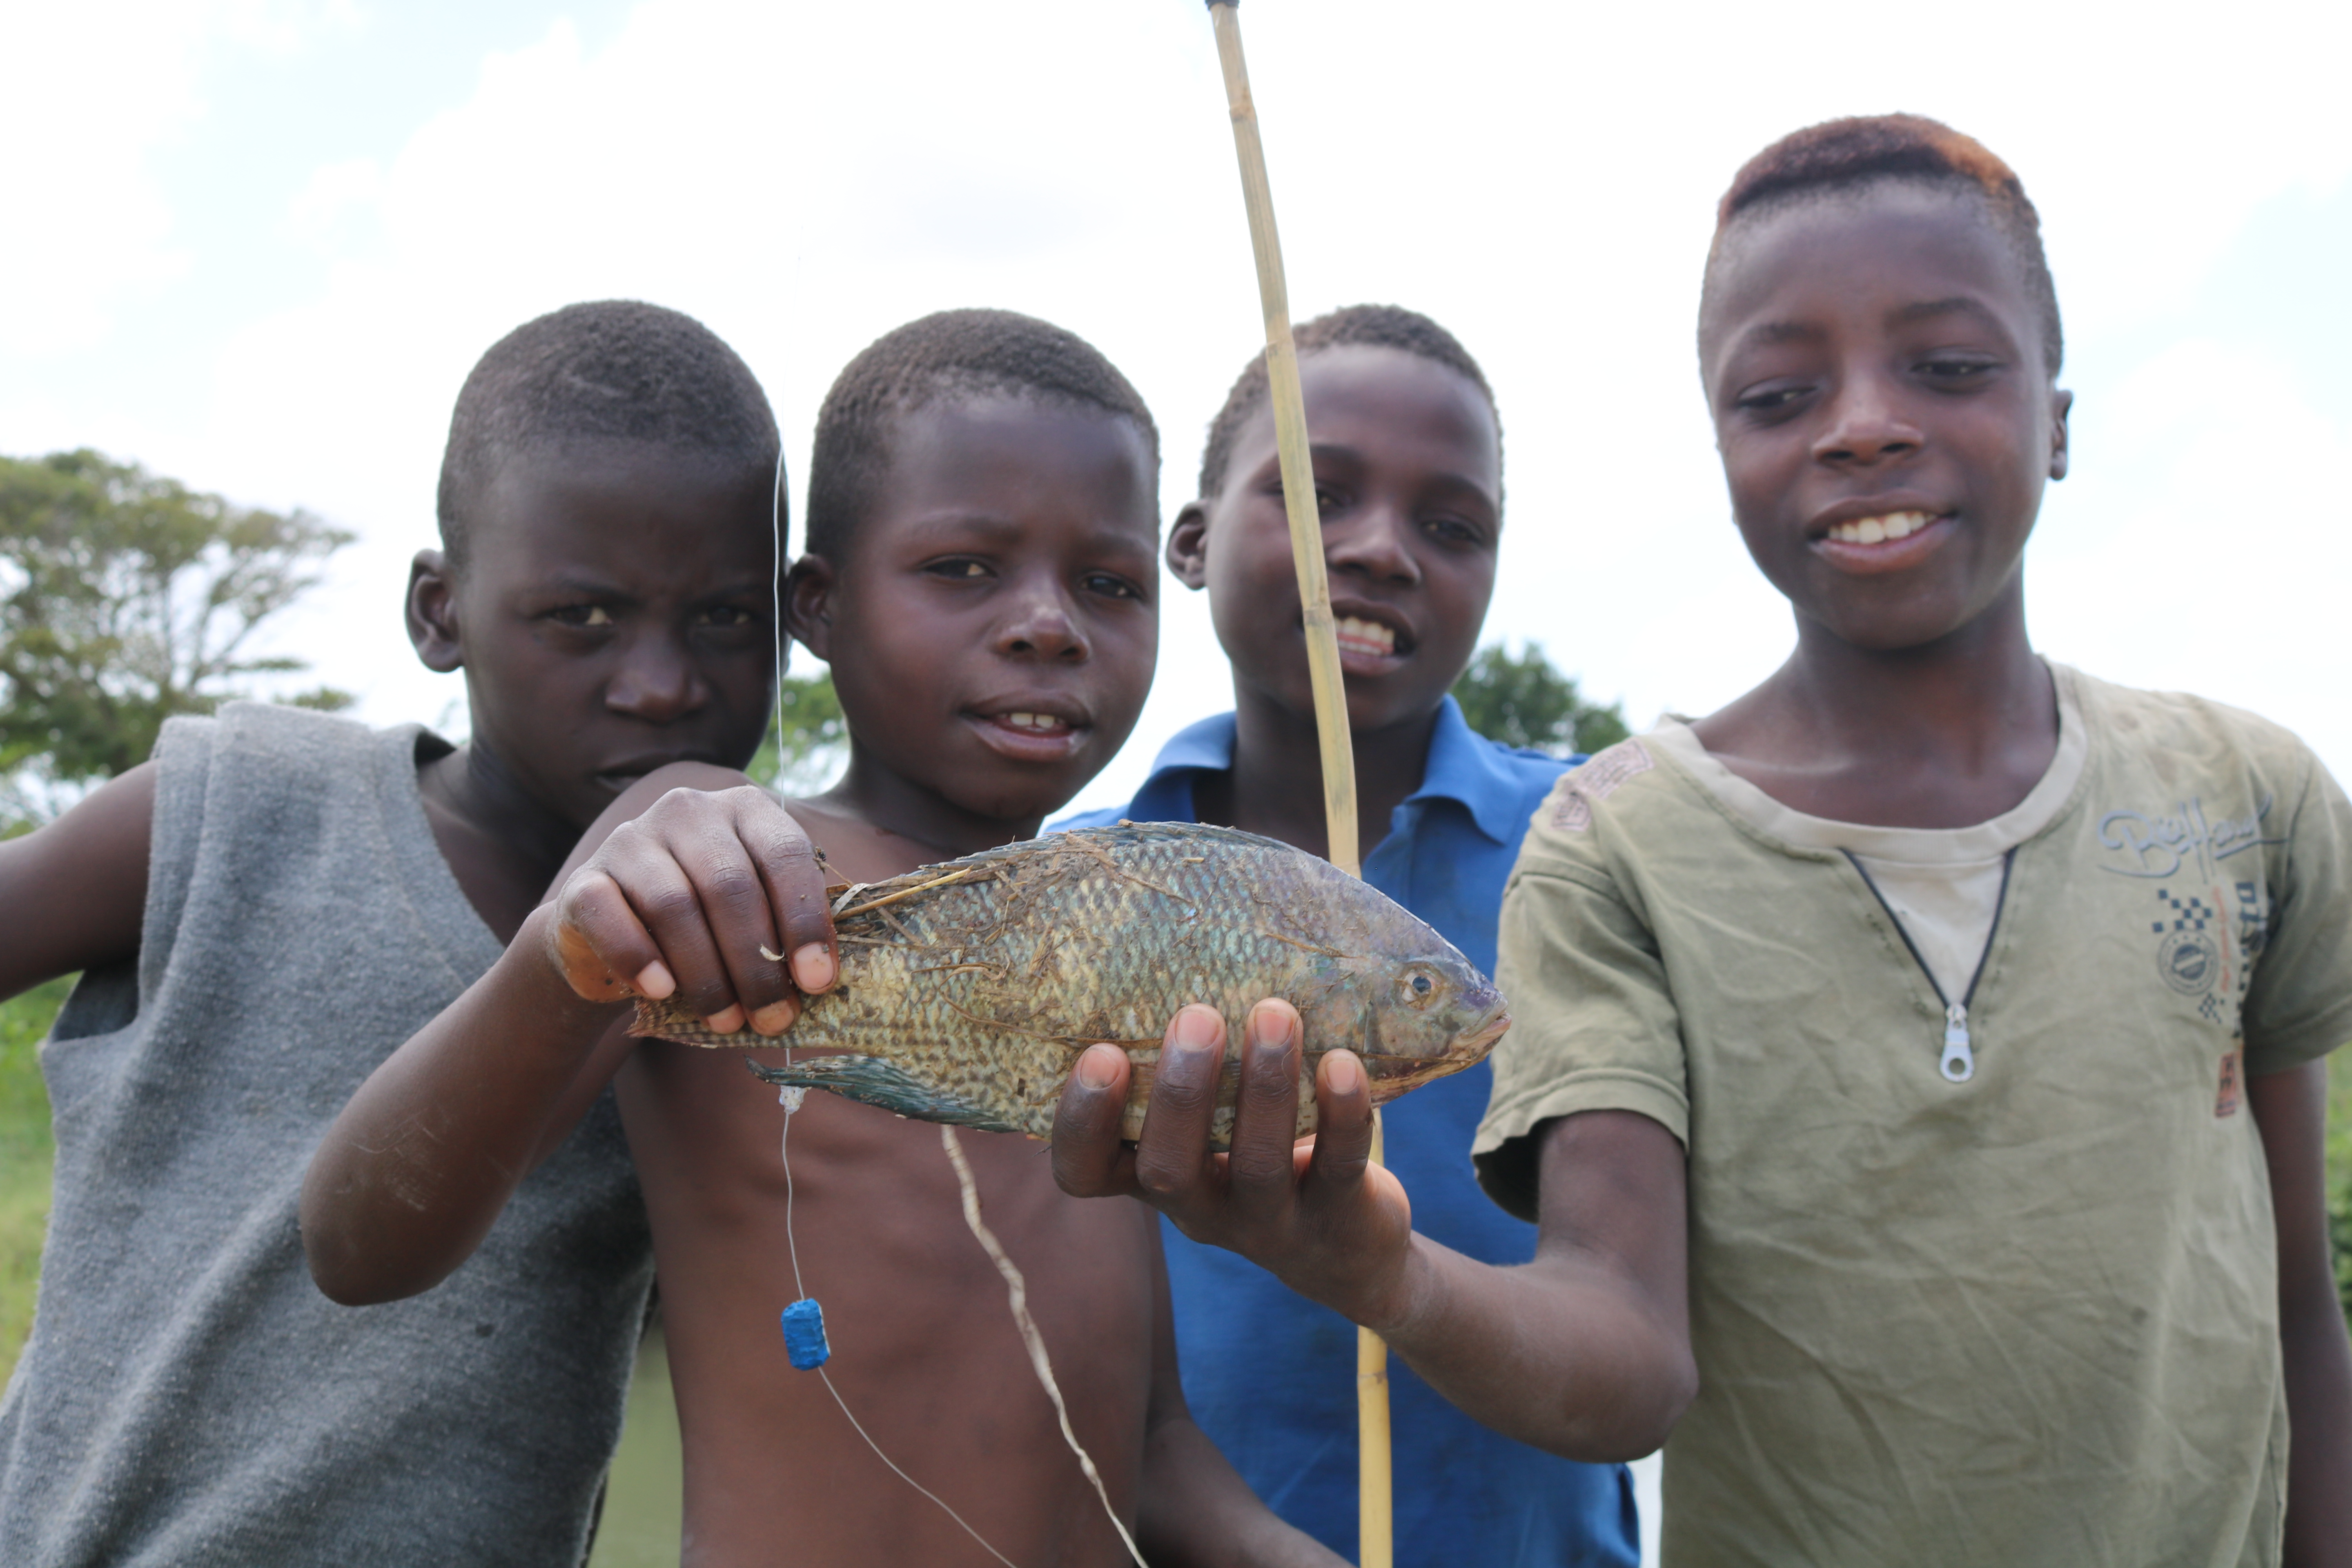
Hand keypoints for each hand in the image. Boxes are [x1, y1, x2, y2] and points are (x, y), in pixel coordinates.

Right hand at [544, 783, 836, 1036]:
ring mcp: (631, 839)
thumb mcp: (754, 915)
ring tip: (726, 1020)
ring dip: (707, 974)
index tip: (818, 982)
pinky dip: (639, 958)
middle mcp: (688, 811)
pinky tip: (661, 991)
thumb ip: (785, 927)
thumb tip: (824, 978)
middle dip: (757, 963)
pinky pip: (612, 917)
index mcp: (744, 810)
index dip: (805, 920)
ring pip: (675, 905)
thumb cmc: (705, 928)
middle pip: (731, 886)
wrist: (610, 939)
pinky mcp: (584, 879)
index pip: (785, 854)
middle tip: (772, 1018)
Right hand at [1053, 998, 1416, 1328]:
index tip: (1099, 1052)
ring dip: (1265, 1086)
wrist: (1344, 1249)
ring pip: (1257, 1163)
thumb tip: (1169, 951)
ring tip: (1275, 1014)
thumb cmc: (1252, 1150)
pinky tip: (1342, 1061)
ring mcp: (1267, 1223)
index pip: (1085, 1172)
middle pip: (1168, 1171)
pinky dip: (1341, 1113)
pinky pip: (1339, 1167)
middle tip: (1197, 1017)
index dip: (1082, 1122)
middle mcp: (1200, 1210)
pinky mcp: (1336, 1218)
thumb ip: (1180, 1068)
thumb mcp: (1205, 1123)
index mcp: (1149, 1177)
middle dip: (1180, 1093)